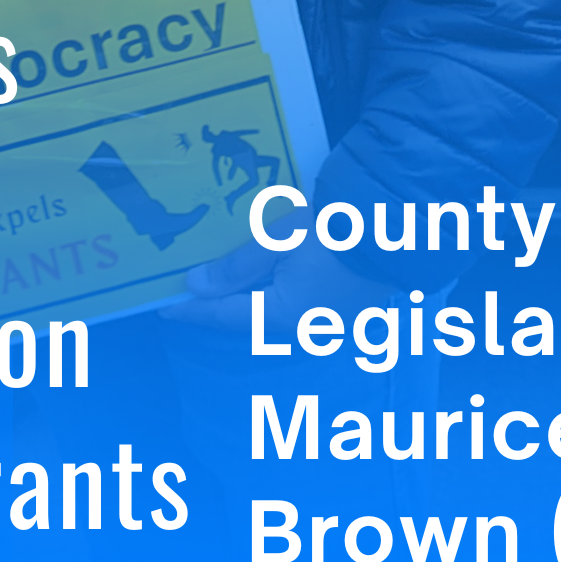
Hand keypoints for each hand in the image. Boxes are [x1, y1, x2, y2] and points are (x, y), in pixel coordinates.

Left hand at [164, 234, 395, 337]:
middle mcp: (304, 330)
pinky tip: (264, 278)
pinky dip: (272, 295)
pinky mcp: (343, 311)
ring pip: (272, 314)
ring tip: (221, 283)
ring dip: (247, 299)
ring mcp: (327, 324)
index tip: (164, 310)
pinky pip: (295, 308)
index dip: (192, 311)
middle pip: (248, 319)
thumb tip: (197, 286)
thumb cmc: (333, 232)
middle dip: (218, 306)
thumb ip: (235, 267)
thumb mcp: (277, 241)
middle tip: (188, 292)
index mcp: (284, 317)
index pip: (224, 316)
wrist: (396, 231)